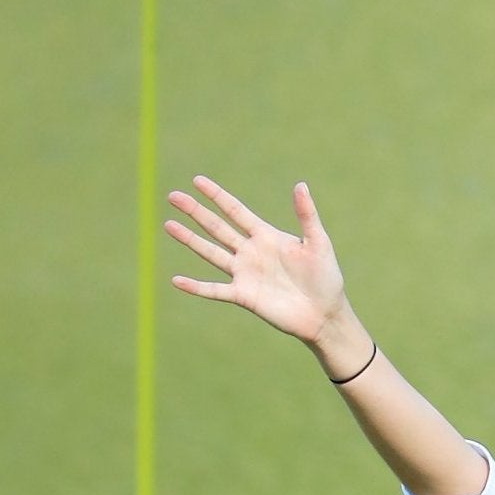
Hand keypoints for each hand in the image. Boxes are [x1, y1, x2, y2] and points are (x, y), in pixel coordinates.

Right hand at [164, 176, 348, 344]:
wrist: (324, 314)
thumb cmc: (326, 277)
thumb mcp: (318, 242)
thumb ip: (307, 214)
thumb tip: (300, 184)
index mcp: (267, 236)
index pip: (236, 211)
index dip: (217, 196)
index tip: (197, 181)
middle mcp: (251, 252)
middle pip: (217, 227)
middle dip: (195, 211)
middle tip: (173, 196)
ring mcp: (244, 274)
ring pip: (210, 252)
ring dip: (189, 239)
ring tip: (168, 224)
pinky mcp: (243, 296)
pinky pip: (214, 290)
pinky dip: (195, 286)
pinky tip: (176, 280)